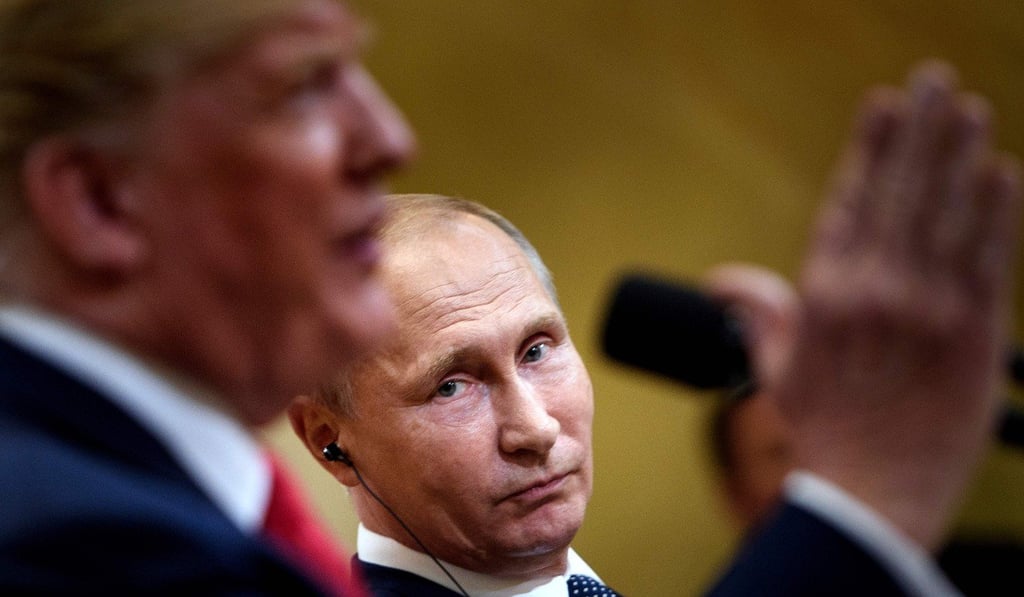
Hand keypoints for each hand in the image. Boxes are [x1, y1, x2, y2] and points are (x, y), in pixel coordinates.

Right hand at [777, 61, 1019, 548]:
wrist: (870, 494)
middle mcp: (872, 291)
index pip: (848, 202)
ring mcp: (925, 310)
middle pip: (898, 193)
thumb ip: (759, 314)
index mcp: (823, 296)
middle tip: (931, 78)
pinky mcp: (972, 334)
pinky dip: (995, 212)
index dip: (868, 148)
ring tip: (966, 106)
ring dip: (957, 154)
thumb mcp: (776, 370)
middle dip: (916, 130)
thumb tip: (727, 281)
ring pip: (944, 214)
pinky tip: (999, 170)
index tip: (881, 103)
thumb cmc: (822, 432)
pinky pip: (985, 258)